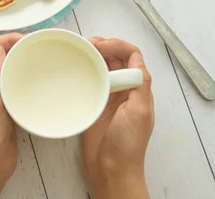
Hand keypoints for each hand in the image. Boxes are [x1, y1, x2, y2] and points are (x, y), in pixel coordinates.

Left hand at [0, 33, 22, 198]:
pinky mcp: (5, 103)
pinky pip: (14, 82)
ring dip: (20, 59)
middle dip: (15, 45)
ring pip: (7, 67)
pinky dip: (24, 74)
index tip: (26, 38)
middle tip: (37, 44)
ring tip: (39, 56)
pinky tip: (37, 77)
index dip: (6, 39)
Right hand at [83, 38, 153, 198]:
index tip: (100, 45)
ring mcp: (108, 96)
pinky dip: (83, 71)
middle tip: (86, 44)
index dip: (118, 45)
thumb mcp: (140, 112)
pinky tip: (73, 69)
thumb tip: (135, 61)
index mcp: (138, 88)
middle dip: (104, 46)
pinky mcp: (93, 103)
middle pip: (116, 57)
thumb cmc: (128, 145)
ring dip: (93, 56)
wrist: (111, 170)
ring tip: (79, 51)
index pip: (132, 55)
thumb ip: (140, 85)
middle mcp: (124, 88)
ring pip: (102, 67)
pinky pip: (89, 81)